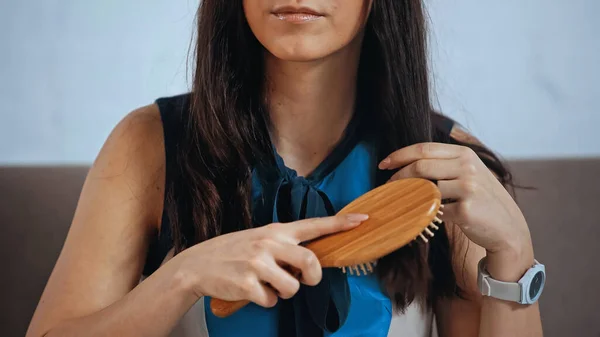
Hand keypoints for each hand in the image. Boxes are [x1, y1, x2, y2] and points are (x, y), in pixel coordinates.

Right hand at [170, 214, 367, 307]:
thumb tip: (310, 262)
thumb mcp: (259, 238)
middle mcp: (269, 243)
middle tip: (304, 279)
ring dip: (284, 292)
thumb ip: (284, 245)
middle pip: (311, 262)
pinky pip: (272, 301)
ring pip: (293, 288)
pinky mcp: (247, 285)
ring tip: (267, 284)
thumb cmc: (233, 252)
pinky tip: (251, 291)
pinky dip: (265, 301)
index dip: (340, 224)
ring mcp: (257, 264)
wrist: (197, 264)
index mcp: (275, 230)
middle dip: (313, 277)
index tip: (362, 220)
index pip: (313, 225)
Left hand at [379, 143, 533, 278]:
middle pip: (420, 167)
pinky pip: (433, 210)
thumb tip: (407, 163)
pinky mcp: (465, 210)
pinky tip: (421, 216)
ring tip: (402, 201)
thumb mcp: (470, 172)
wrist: (507, 228)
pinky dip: (423, 214)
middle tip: (388, 186)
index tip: (384, 164)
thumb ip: (445, 164)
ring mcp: (468, 188)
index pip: (423, 148)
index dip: (400, 155)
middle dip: (399, 177)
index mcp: (465, 154)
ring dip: (409, 196)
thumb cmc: (482, 200)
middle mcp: (467, 168)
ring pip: (424, 189)